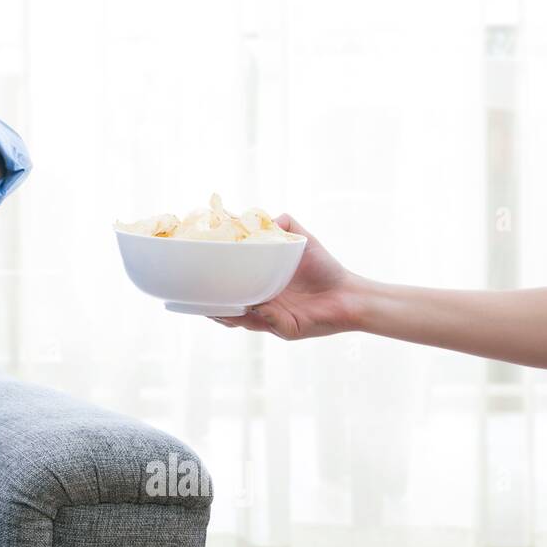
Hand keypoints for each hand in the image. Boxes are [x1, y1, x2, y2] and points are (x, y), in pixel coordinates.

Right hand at [209, 213, 361, 339]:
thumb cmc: (325, 269)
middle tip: (197, 300)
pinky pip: (270, 324)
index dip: (213, 290)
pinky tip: (256, 306)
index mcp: (260, 288)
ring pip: (242, 322)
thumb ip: (284, 224)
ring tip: (214, 308)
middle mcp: (262, 307)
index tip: (196, 281)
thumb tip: (259, 216)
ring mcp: (272, 321)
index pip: (229, 292)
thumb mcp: (302, 241)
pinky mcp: (288, 330)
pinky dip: (262, 316)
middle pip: (228, 312)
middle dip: (211, 308)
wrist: (350, 294)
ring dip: (228, 316)